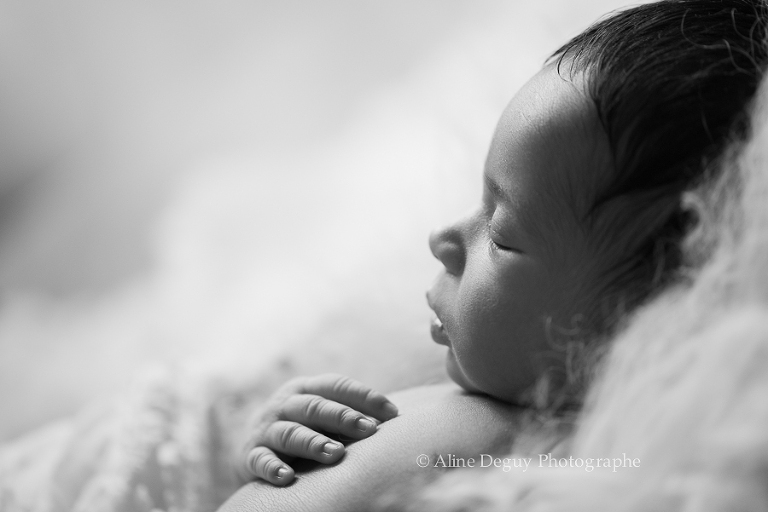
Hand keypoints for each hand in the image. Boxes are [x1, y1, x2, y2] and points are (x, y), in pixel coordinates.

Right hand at [238, 373, 398, 485]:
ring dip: (314, 442)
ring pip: (291, 432)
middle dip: (343, 417)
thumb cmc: (302, 427)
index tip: (392, 413)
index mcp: (306, 388)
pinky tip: (287, 476)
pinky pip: (261, 460)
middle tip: (369, 431)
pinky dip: (273, 467)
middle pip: (315, 406)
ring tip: (336, 454)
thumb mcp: (320, 415)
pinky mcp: (250, 455)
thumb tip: (393, 421)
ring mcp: (266, 429)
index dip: (364, 396)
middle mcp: (285, 404)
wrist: (251, 445)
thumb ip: (348, 415)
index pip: (337, 386)